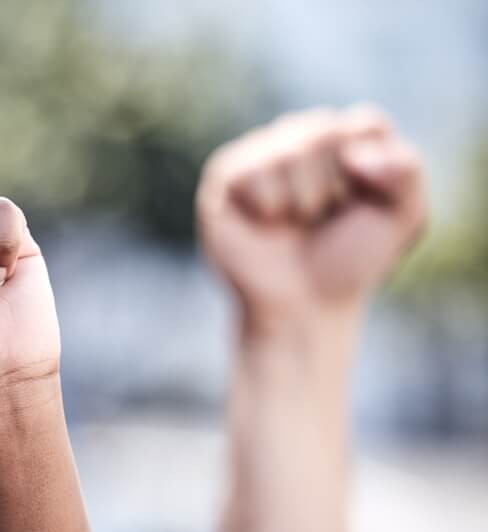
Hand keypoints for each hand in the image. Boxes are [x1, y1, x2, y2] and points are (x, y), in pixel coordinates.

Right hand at [197, 106, 425, 332]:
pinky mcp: (224, 178)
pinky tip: (265, 224)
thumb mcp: (404, 216)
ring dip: (301, 199)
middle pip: (325, 131)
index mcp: (342, 140)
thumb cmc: (349, 262)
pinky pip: (251, 171)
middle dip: (334, 186)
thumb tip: (351, 154)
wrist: (304, 307)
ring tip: (294, 223)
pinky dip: (268, 205)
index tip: (362, 207)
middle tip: (322, 219)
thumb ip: (405, 168)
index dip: (371, 172)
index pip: (365, 123)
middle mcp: (298, 138)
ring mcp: (258, 155)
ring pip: (288, 148)